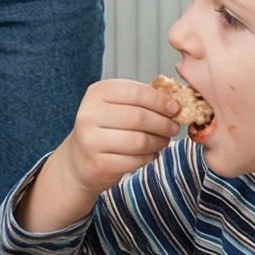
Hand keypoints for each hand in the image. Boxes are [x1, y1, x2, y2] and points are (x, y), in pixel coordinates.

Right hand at [54, 80, 181, 198]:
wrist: (79, 160)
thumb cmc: (106, 128)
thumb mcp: (116, 106)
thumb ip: (141, 101)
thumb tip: (175, 104)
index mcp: (97, 93)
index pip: (135, 92)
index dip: (160, 100)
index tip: (176, 108)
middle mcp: (90, 113)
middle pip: (139, 117)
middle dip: (163, 123)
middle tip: (174, 127)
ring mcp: (91, 139)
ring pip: (139, 140)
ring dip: (159, 142)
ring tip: (164, 141)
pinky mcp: (98, 163)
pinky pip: (134, 160)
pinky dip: (149, 157)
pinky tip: (151, 154)